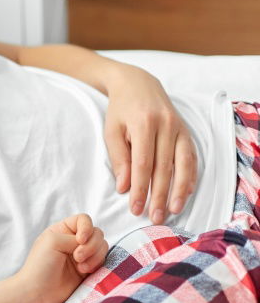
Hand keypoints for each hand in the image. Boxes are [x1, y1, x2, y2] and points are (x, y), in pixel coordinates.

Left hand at [14, 214, 106, 302]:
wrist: (38, 292)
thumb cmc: (40, 265)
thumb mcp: (53, 241)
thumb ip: (76, 236)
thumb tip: (90, 242)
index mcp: (61, 230)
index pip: (83, 220)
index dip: (87, 228)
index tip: (80, 240)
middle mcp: (72, 241)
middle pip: (97, 233)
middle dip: (91, 245)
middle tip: (77, 257)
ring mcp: (81, 255)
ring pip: (102, 246)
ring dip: (94, 256)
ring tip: (80, 267)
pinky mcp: (88, 269)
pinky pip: (103, 260)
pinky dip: (96, 264)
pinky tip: (83, 272)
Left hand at [103, 64, 198, 223]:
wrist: (138, 84)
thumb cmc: (120, 111)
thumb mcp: (111, 131)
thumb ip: (119, 158)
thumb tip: (124, 187)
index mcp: (144, 124)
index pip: (143, 164)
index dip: (141, 189)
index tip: (136, 209)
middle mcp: (166, 126)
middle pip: (164, 167)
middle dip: (159, 195)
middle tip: (155, 218)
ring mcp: (179, 128)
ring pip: (182, 163)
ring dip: (179, 190)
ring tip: (173, 210)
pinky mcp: (186, 131)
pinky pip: (191, 157)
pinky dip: (190, 176)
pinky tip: (185, 193)